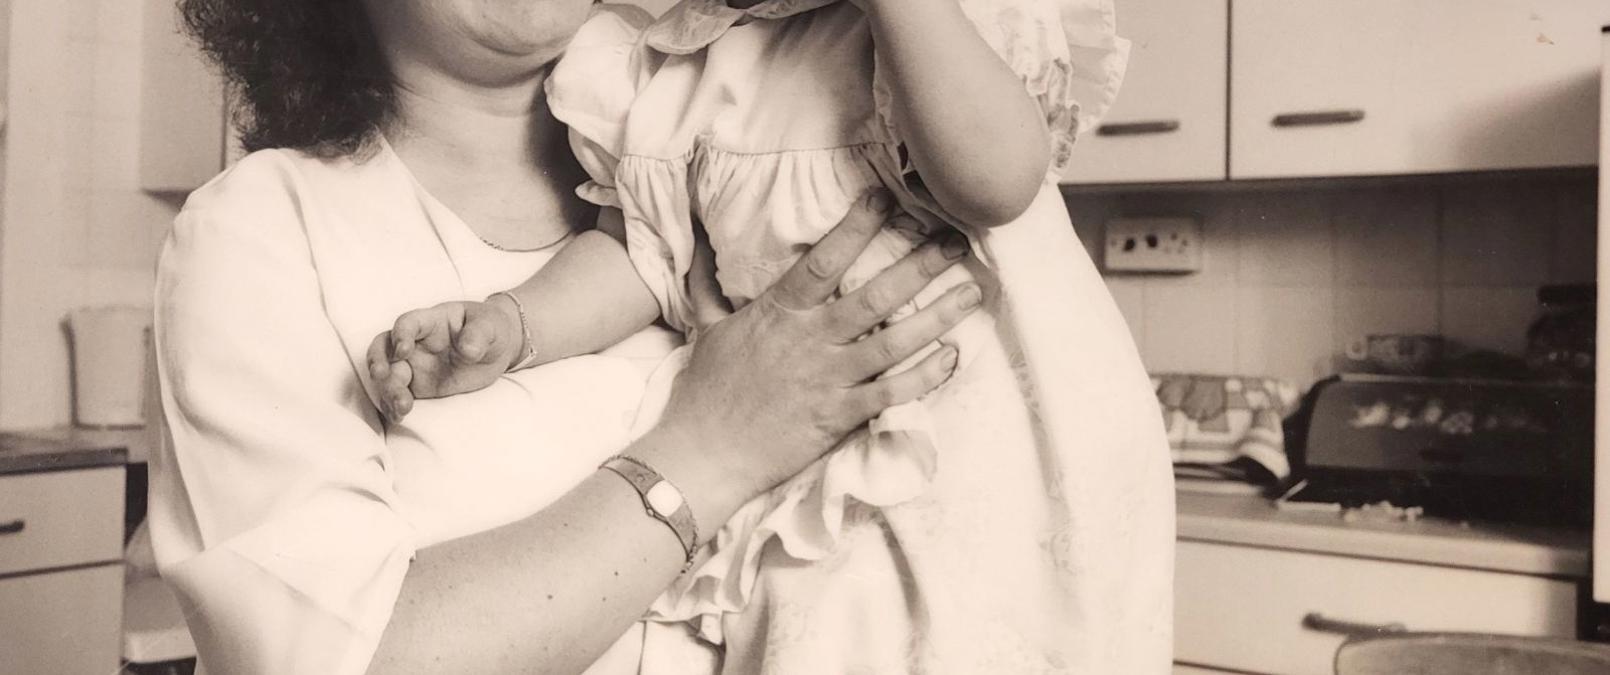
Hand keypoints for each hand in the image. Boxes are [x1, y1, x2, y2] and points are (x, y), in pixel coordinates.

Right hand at [364, 299, 524, 421]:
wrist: (496, 348)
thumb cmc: (490, 328)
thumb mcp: (490, 326)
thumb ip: (478, 335)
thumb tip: (468, 350)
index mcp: (431, 321)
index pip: (408, 323)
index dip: (401, 335)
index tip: (403, 350)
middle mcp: (415, 342)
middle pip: (384, 348)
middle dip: (378, 362)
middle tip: (382, 376)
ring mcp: (414, 365)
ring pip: (388, 375)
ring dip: (388, 391)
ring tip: (402, 408)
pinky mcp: (418, 386)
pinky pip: (397, 395)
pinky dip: (393, 406)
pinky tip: (398, 417)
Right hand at [634, 189, 980, 529]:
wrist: (704, 453)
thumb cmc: (705, 390)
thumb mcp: (705, 326)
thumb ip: (707, 282)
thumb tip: (694, 241)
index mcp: (780, 312)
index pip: (824, 259)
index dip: (856, 226)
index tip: (886, 199)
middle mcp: (810, 340)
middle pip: (875, 295)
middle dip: (920, 265)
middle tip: (956, 240)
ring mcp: (828, 379)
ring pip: (893, 342)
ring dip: (938, 316)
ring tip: (972, 292)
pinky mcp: (839, 416)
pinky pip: (891, 393)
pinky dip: (924, 376)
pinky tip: (951, 357)